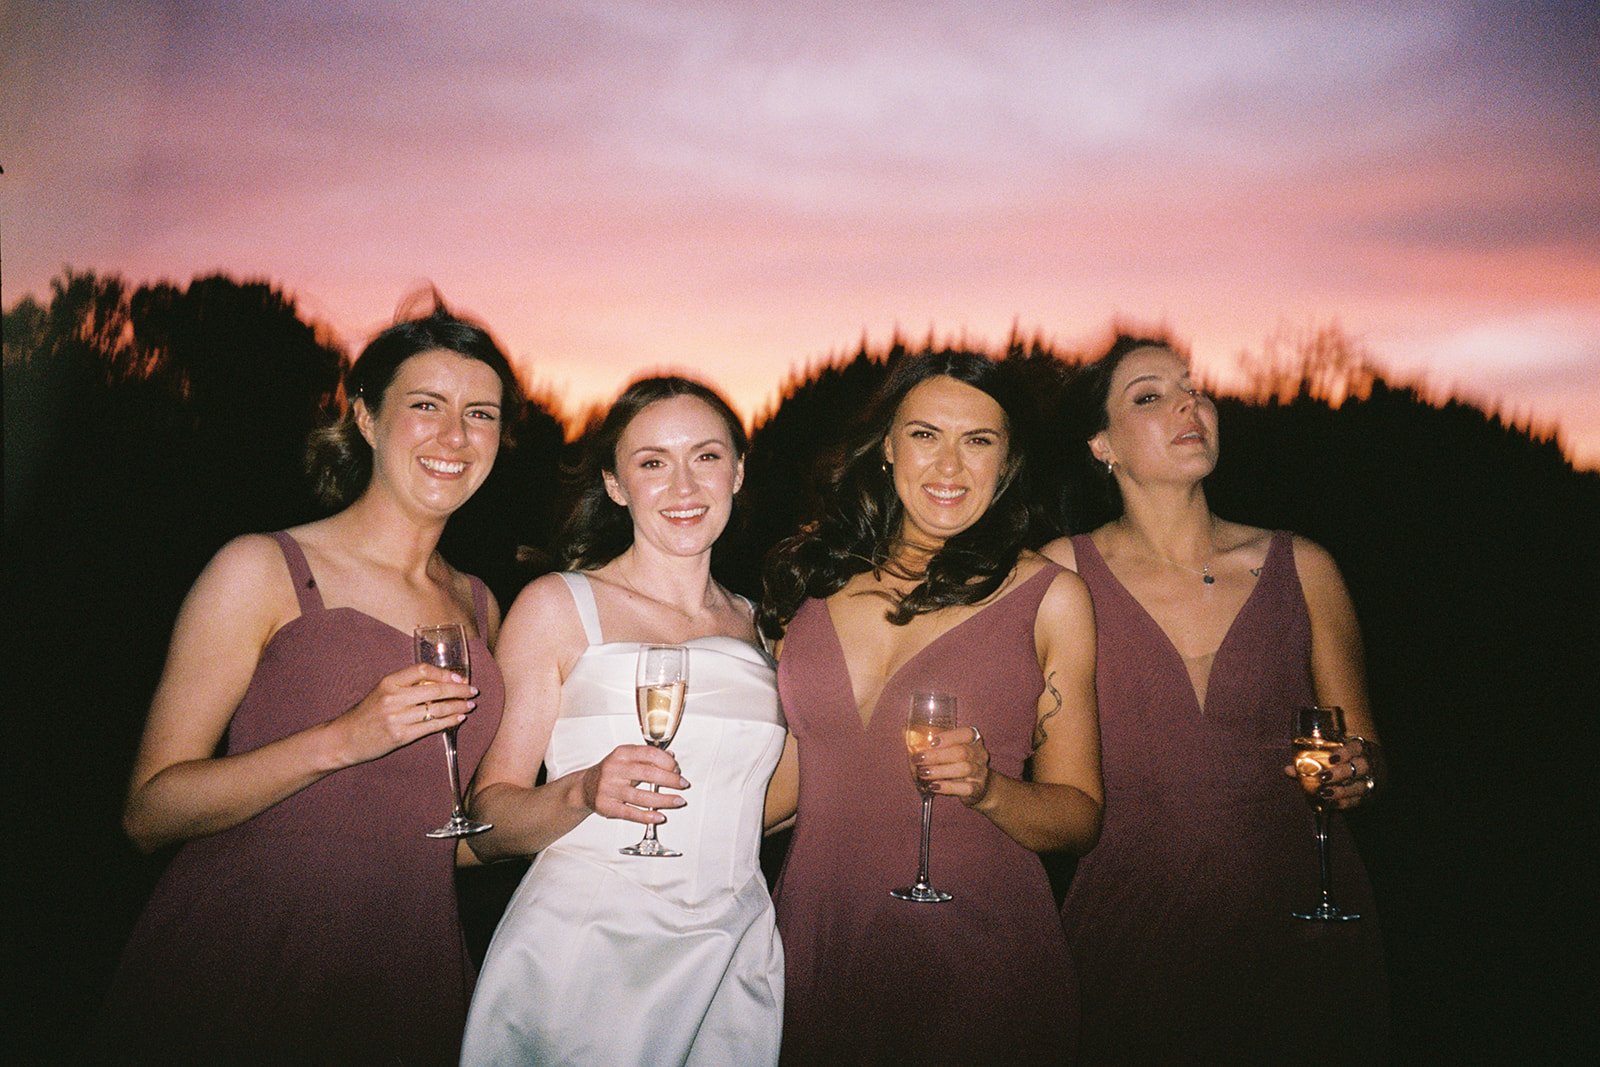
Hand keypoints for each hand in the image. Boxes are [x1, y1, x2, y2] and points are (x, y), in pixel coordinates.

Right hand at [329, 663, 476, 766]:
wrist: (343, 739)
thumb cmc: (365, 715)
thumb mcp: (382, 692)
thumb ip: (406, 687)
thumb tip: (440, 683)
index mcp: (389, 682)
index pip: (422, 670)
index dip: (444, 673)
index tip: (459, 677)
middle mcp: (393, 698)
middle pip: (434, 689)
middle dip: (458, 690)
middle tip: (473, 691)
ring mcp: (397, 718)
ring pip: (436, 709)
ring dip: (458, 706)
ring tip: (469, 705)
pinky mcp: (400, 736)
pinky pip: (431, 726)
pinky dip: (448, 721)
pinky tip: (458, 718)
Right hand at [581, 745, 689, 824]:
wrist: (584, 787)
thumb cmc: (611, 772)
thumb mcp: (626, 758)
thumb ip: (647, 757)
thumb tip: (671, 758)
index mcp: (622, 754)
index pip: (649, 754)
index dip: (667, 762)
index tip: (677, 769)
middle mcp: (614, 769)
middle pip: (648, 774)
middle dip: (670, 780)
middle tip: (683, 784)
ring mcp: (609, 789)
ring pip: (641, 796)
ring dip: (663, 800)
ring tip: (678, 801)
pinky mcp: (607, 806)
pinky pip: (630, 813)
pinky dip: (647, 816)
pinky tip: (659, 817)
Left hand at [913, 726, 991, 806]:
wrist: (979, 787)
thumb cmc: (958, 764)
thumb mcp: (951, 750)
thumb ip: (935, 744)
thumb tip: (907, 735)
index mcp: (973, 740)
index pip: (966, 733)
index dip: (949, 737)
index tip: (932, 742)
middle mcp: (979, 754)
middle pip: (961, 752)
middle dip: (937, 755)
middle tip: (918, 759)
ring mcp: (980, 772)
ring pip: (963, 769)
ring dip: (939, 771)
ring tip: (923, 773)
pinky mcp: (977, 789)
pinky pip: (964, 787)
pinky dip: (947, 787)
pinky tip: (934, 786)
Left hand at [1283, 737, 1378, 810]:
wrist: (1373, 770)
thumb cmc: (1346, 760)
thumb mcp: (1334, 755)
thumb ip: (1311, 762)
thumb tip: (1288, 769)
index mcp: (1358, 749)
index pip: (1355, 747)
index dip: (1345, 753)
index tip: (1332, 759)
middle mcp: (1367, 763)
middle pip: (1360, 767)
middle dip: (1342, 773)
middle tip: (1324, 777)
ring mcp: (1370, 779)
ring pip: (1360, 785)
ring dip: (1342, 790)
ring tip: (1326, 793)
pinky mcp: (1369, 794)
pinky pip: (1359, 799)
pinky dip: (1346, 802)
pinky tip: (1333, 804)